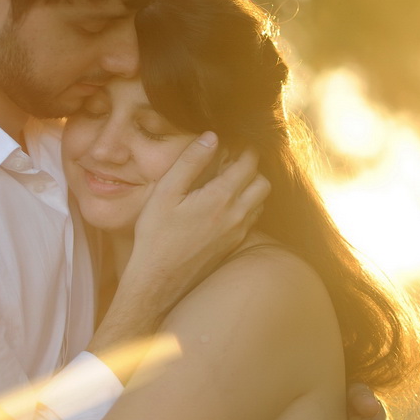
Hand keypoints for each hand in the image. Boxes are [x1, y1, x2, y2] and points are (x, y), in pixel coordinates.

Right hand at [105, 133, 269, 335]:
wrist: (158, 281)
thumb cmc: (156, 235)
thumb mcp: (164, 193)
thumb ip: (189, 163)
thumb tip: (211, 137)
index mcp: (220, 197)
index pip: (248, 163)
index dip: (244, 148)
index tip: (233, 142)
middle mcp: (236, 214)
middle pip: (263, 181)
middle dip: (252, 167)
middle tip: (232, 160)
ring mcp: (238, 232)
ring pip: (261, 201)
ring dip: (251, 186)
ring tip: (229, 181)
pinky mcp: (234, 245)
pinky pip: (252, 218)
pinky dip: (247, 205)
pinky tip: (225, 205)